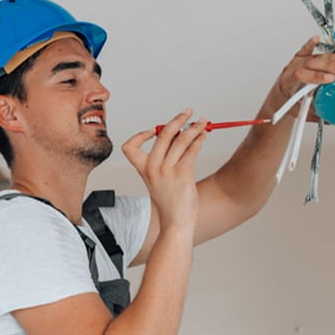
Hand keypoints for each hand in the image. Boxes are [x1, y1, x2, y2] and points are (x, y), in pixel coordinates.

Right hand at [122, 109, 207, 229]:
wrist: (176, 222)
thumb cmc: (171, 202)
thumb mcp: (160, 180)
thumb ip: (165, 159)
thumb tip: (179, 134)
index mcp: (143, 169)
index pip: (130, 147)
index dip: (140, 135)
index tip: (153, 130)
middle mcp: (153, 167)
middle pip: (164, 134)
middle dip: (179, 119)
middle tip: (189, 113)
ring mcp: (167, 170)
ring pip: (181, 139)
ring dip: (195, 128)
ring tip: (204, 123)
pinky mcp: (182, 173)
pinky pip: (191, 150)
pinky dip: (199, 140)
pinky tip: (203, 137)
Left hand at [273, 36, 334, 120]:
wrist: (280, 96)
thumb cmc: (289, 104)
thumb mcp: (300, 112)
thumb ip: (316, 114)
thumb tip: (333, 119)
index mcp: (288, 83)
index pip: (301, 76)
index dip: (317, 76)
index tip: (330, 79)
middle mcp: (291, 70)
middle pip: (310, 63)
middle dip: (328, 66)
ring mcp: (295, 63)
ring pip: (313, 57)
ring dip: (329, 58)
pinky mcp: (300, 58)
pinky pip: (306, 49)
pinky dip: (312, 44)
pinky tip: (318, 38)